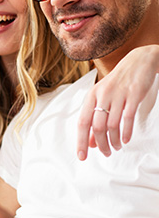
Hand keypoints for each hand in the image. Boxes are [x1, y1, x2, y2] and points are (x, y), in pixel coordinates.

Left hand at [77, 45, 158, 159]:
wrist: (138, 61)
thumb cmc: (118, 83)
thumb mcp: (103, 98)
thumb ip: (95, 118)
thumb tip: (90, 143)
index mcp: (91, 95)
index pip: (82, 122)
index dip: (81, 141)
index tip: (82, 156)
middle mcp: (102, 95)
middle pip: (96, 126)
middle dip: (100, 144)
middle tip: (106, 154)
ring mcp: (117, 94)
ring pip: (111, 124)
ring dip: (113, 141)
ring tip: (116, 147)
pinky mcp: (133, 95)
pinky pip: (127, 118)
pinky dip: (125, 132)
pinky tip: (125, 140)